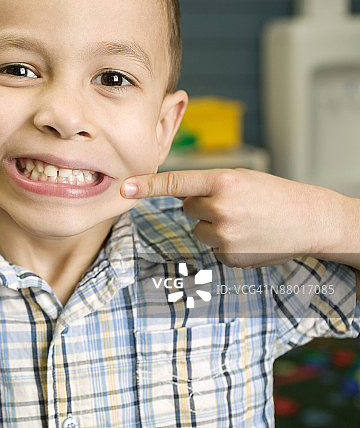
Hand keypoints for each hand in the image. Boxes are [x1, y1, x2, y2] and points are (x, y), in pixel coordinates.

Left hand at [120, 168, 357, 268]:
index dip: (147, 185)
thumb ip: (207, 185)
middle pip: (187, 208)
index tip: (124, 187)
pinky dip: (226, 243)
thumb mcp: (241, 179)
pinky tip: (249, 237)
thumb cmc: (274, 194)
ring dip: (214, 225)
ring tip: (245, 221)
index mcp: (223, 181)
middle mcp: (221, 207)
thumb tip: (177, 196)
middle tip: (236, 204)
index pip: (176, 182)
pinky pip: (212, 248)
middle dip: (204, 206)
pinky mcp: (230, 256)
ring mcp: (225, 235)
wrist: (311, 220)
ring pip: (198, 229)